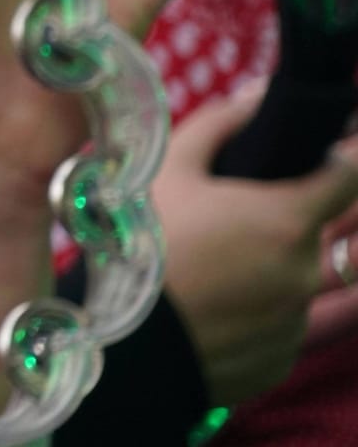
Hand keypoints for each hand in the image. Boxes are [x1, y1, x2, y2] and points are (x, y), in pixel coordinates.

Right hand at [158, 91, 357, 405]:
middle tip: (230, 216)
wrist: (119, 345)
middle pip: (313, 230)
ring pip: (293, 279)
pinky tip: (206, 307)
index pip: (349, 174)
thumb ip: (219, 126)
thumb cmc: (139, 245)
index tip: (320, 153)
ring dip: (266, 267)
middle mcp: (304, 272)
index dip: (337, 157)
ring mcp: (296, 321)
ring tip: (208, 268)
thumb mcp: (167, 170)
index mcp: (287, 219)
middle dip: (281, 217)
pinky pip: (278, 325)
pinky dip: (252, 312)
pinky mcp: (280, 360)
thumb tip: (255, 94)